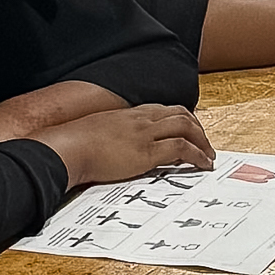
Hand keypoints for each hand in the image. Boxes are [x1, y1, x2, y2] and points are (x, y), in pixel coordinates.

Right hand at [34, 105, 214, 188]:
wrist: (65, 148)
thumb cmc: (72, 144)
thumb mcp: (93, 133)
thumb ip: (106, 136)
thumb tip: (105, 148)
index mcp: (128, 114)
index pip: (163, 110)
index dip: (180, 118)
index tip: (188, 129)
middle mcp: (141, 119)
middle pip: (181, 114)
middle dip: (197, 127)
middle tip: (204, 143)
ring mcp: (145, 133)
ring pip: (186, 127)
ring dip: (203, 141)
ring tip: (209, 156)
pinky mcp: (146, 152)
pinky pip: (182, 148)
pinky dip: (198, 155)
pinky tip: (203, 165)